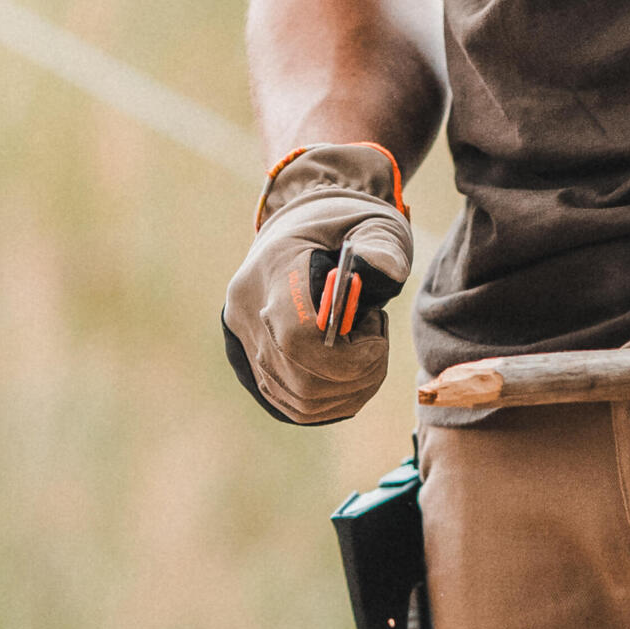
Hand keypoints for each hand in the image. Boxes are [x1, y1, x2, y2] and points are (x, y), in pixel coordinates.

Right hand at [221, 143, 411, 423]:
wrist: (305, 233)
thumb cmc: (345, 228)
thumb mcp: (371, 223)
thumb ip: (382, 246)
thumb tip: (383, 273)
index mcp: (273, 269)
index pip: (297, 336)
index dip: (347, 354)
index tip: (376, 334)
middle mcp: (247, 312)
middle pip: (302, 377)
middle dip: (357, 373)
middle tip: (377, 342)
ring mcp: (247, 343)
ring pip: (301, 399)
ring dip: (351, 390)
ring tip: (367, 351)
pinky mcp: (255, 365)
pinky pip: (295, 405)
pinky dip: (335, 400)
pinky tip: (354, 373)